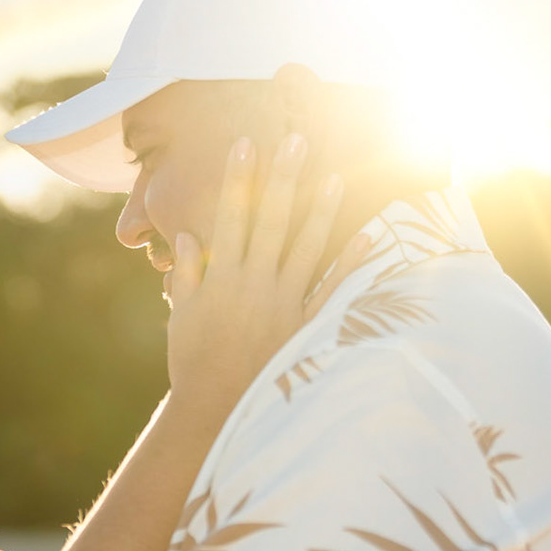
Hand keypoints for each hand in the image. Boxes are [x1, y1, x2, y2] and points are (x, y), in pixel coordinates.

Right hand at [165, 134, 343, 416]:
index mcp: (220, 278)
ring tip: (334, 176)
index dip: (237, 177)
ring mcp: (283, 305)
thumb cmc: (194, 364)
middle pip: (270, 220)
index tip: (245, 142)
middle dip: (282, 177)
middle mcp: (253, 284)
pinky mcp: (304, 327)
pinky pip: (332, 290)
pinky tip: (369, 234)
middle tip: (295, 139)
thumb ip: (186, 275)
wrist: (217, 411)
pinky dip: (351, 263)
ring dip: (321, 209)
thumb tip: (189, 236)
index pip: (229, 215)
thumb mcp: (181, 317)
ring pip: (306, 247)